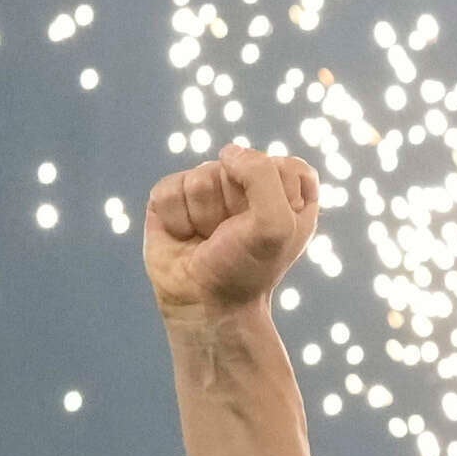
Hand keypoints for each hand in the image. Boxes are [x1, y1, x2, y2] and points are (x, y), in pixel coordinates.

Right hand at [145, 147, 322, 323]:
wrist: (206, 304)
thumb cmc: (248, 268)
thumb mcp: (276, 225)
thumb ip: (262, 175)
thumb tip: (227, 151)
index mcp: (286, 192)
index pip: (287, 166)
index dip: (278, 199)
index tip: (271, 232)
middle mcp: (247, 186)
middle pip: (238, 166)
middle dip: (235, 205)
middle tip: (234, 236)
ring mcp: (208, 189)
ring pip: (201, 177)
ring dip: (205, 215)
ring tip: (209, 238)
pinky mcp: (172, 198)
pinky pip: (170, 189)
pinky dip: (177, 219)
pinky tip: (185, 237)